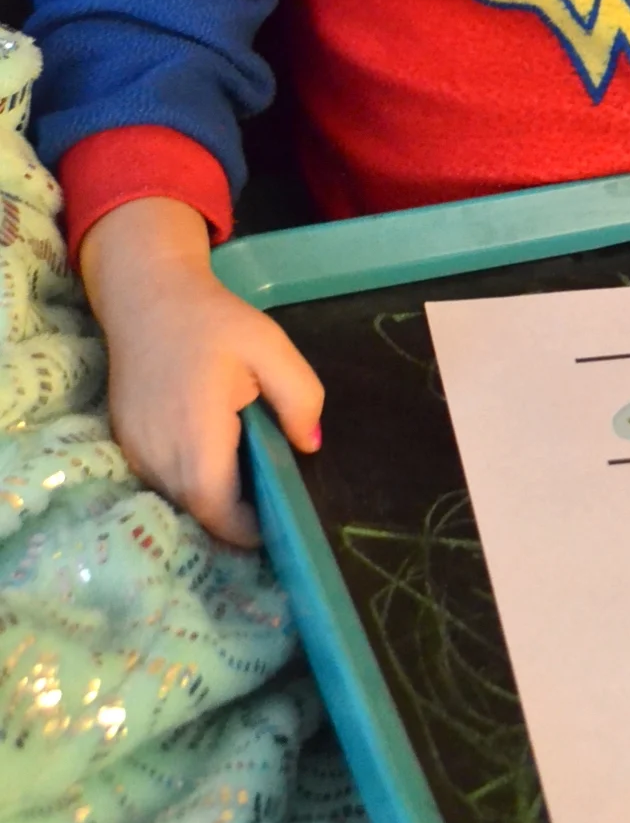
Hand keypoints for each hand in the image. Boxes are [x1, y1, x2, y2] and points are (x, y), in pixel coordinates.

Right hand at [80, 197, 323, 546]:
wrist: (147, 294)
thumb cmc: (212, 320)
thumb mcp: (271, 347)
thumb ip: (300, 398)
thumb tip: (310, 446)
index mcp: (195, 434)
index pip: (218, 511)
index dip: (250, 528)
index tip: (281, 518)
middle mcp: (157, 453)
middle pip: (200, 511)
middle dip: (236, 515)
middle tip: (273, 495)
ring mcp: (135, 450)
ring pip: (179, 498)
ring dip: (213, 497)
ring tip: (247, 469)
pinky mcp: (125, 442)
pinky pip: (162, 479)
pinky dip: (190, 478)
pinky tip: (215, 451)